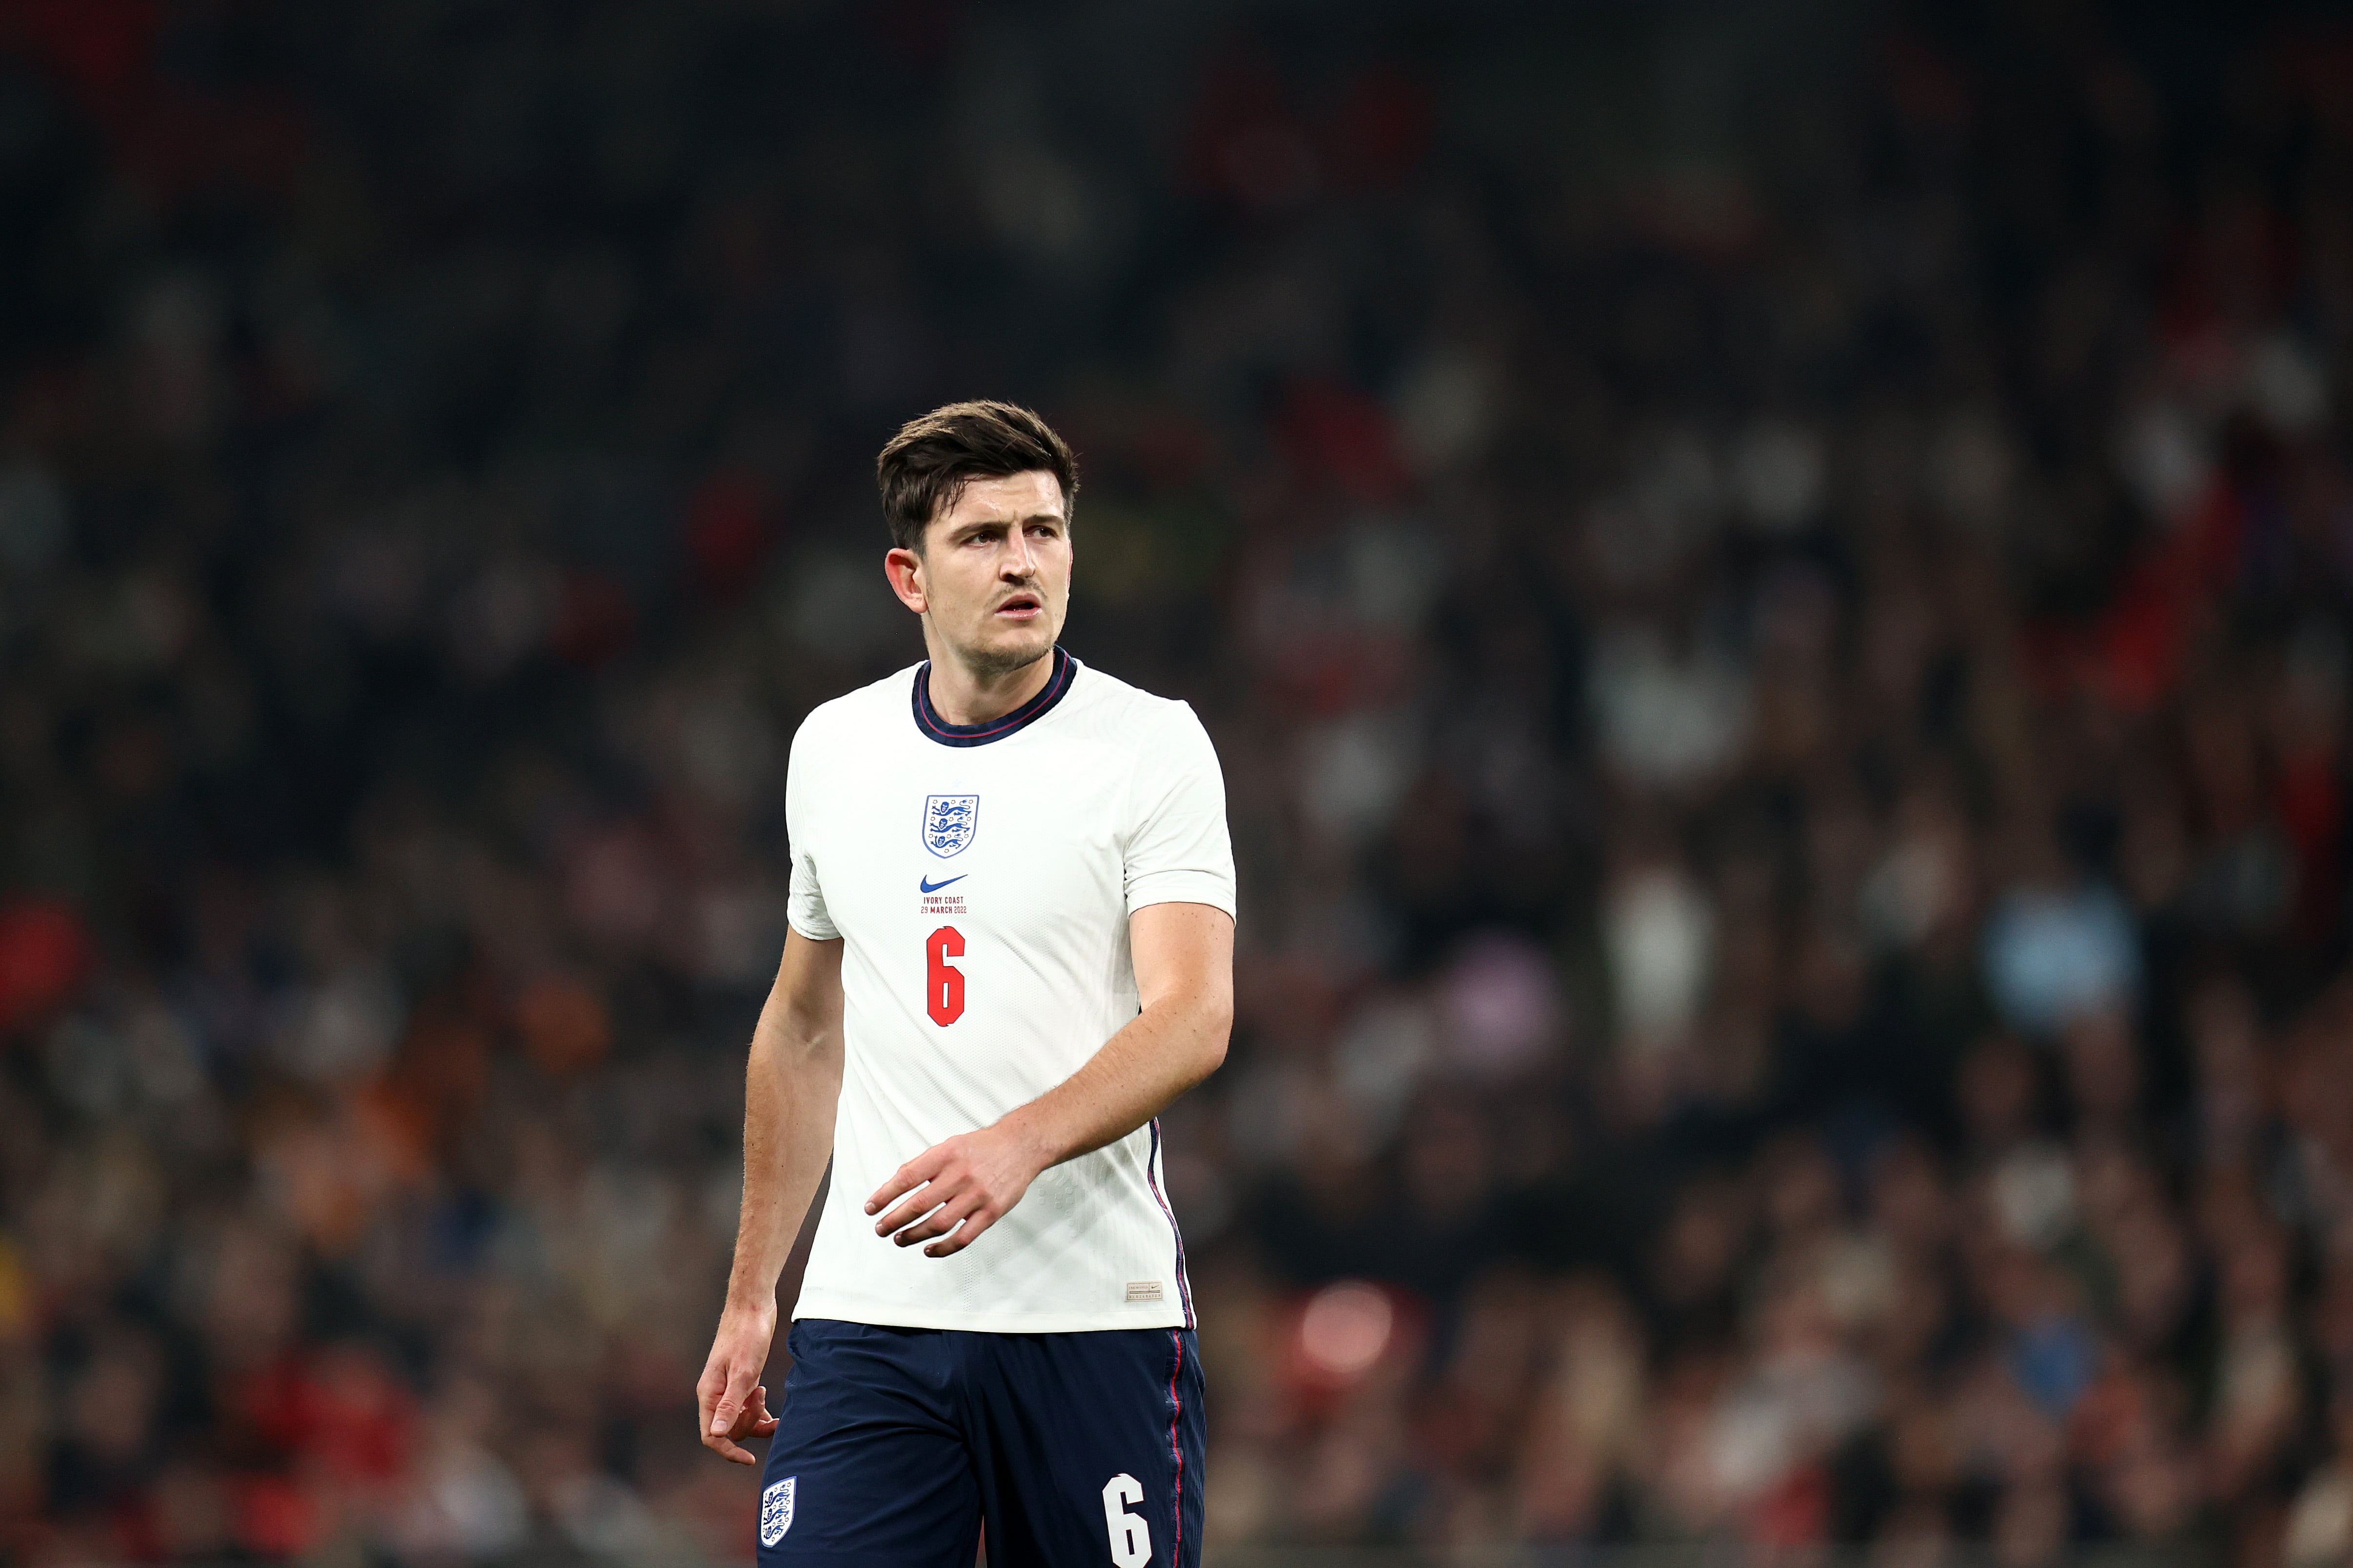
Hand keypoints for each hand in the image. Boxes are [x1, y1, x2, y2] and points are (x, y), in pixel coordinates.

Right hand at [695, 1301, 780, 1463]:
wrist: (753, 1306)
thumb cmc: (747, 1336)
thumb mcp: (743, 1372)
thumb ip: (730, 1405)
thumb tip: (716, 1435)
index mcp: (708, 1394)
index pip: (711, 1436)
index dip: (728, 1451)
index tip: (750, 1459)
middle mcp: (715, 1394)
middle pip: (729, 1430)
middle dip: (748, 1424)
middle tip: (760, 1396)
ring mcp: (728, 1389)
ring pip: (740, 1420)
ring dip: (756, 1417)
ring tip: (765, 1392)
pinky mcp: (742, 1382)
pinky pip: (749, 1410)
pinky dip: (761, 1413)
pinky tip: (774, 1413)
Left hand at [866, 1122, 1047, 1257]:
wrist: (1021, 1146)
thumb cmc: (981, 1147)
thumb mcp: (949, 1145)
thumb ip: (925, 1165)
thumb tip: (895, 1186)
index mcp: (945, 1155)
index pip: (907, 1178)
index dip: (885, 1195)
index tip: (870, 1208)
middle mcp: (960, 1175)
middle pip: (919, 1204)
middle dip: (894, 1220)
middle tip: (880, 1229)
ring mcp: (977, 1195)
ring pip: (938, 1224)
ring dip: (914, 1235)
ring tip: (899, 1239)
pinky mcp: (991, 1212)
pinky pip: (963, 1237)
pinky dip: (943, 1248)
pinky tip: (928, 1250)